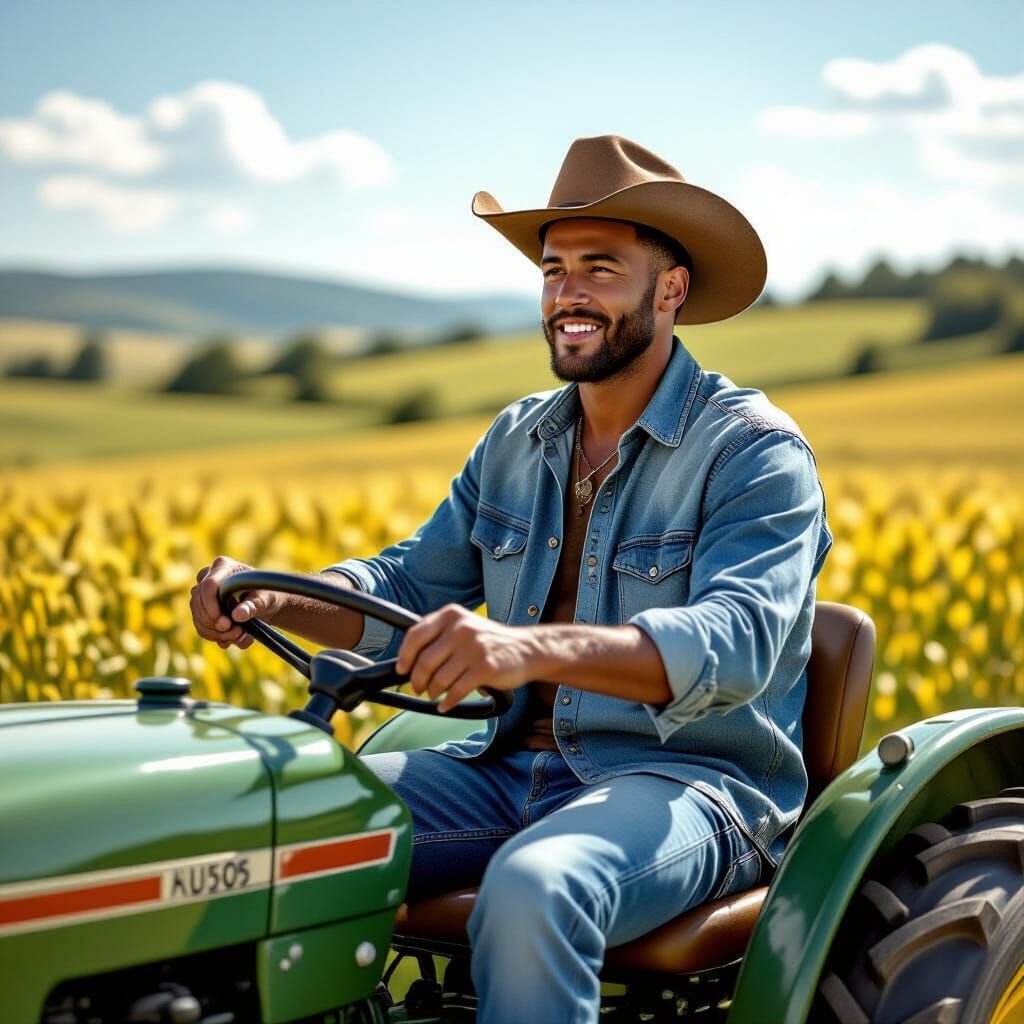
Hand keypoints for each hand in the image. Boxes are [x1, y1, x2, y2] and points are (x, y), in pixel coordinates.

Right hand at [190, 555, 287, 649]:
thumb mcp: (266, 599)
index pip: (208, 585)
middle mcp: (208, 577)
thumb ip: (253, 605)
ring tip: (241, 636)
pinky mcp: (203, 611)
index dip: (211, 606)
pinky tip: (235, 639)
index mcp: (223, 566)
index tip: (225, 623)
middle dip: (216, 623)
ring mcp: (202, 595)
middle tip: (238, 632)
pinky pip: (202, 628)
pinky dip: (218, 638)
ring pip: (199, 618)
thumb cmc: (268, 594)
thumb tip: (237, 615)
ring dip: (219, 633)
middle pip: (198, 603)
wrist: (267, 604)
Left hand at [396, 605, 534, 712]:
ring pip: (439, 679)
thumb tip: (408, 660)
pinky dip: (448, 702)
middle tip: (418, 688)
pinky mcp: (485, 668)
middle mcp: (461, 628)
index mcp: (451, 615)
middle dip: (417, 681)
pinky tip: (446, 704)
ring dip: (433, 692)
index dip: (404, 656)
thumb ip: (439, 636)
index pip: (415, 635)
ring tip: (435, 695)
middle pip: (424, 661)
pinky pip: (456, 691)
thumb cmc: (490, 641)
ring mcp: (473, 648)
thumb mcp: (464, 626)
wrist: (526, 649)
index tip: (402, 670)